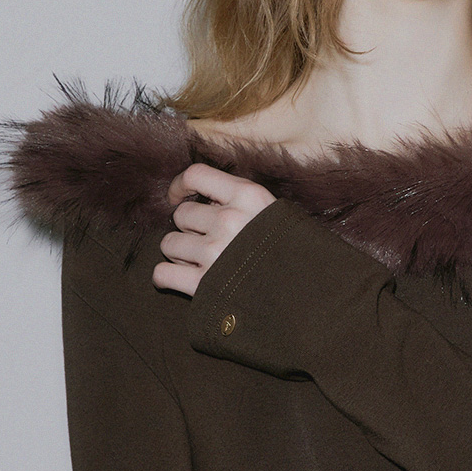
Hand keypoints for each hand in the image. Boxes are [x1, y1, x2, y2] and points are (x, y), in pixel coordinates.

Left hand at [152, 163, 277, 296]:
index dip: (180, 186)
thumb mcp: (273, 212)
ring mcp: (215, 253)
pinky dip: (166, 277)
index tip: (178, 197)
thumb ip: (239, 199)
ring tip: (202, 262)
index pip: (195, 175)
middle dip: (190, 228)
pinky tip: (179, 279)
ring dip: (180, 253)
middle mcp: (229, 220)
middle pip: (181, 215)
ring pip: (169, 243)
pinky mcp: (204, 285)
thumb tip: (202, 197)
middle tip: (209, 241)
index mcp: (248, 196)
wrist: (309, 295)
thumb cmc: (290, 251)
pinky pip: (162, 273)